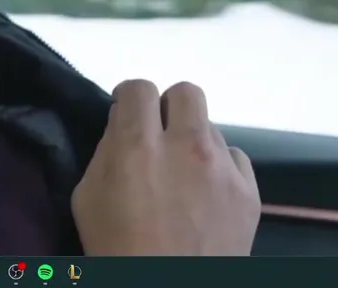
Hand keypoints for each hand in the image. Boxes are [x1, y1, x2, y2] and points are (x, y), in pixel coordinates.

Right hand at [72, 79, 260, 255]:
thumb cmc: (118, 251)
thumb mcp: (88, 198)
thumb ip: (106, 153)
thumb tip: (124, 128)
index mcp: (138, 146)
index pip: (139, 88)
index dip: (129, 99)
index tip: (127, 115)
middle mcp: (185, 147)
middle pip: (186, 93)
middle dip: (168, 108)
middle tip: (159, 136)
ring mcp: (222, 169)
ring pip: (210, 128)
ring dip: (193, 144)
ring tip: (183, 179)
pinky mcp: (249, 192)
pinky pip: (235, 159)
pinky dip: (219, 170)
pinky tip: (206, 196)